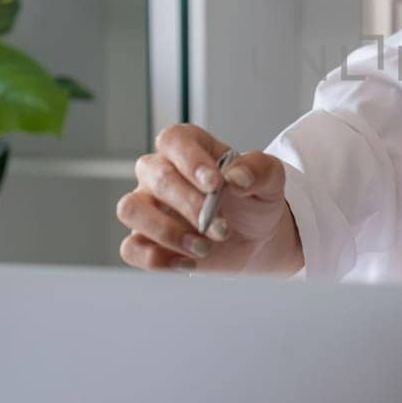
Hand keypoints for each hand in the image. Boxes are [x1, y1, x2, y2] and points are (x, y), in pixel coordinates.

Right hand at [116, 124, 302, 273]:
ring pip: (130, 209)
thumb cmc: (255, 199)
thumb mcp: (271, 179)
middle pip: (155, 175)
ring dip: (166, 231)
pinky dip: (155, 258)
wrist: (258, 237)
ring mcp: (148, 207)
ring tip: (204, 247)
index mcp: (189, 147)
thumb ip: (258, 169)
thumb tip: (236, 176)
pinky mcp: (145, 240)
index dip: (190, 160)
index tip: (216, 183)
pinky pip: (131, 248)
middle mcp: (161, 172)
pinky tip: (186, 262)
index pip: (173, 140)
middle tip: (222, 227)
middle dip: (190, 204)